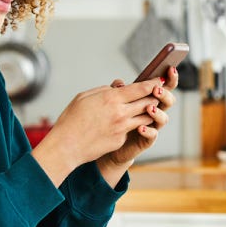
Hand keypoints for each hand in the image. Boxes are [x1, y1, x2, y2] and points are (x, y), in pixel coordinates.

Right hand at [31, 78, 162, 185]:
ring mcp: (122, 128)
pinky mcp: (121, 140)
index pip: (141, 88)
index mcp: (111, 98)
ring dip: (149, 112)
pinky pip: (132, 129)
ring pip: (146, 117)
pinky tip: (130, 123)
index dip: (153, 84)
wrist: (67, 145)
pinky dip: (134, 124)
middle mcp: (121, 113)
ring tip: (148, 107)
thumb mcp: (84, 97)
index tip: (159, 81)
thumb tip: (119, 87)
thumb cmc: (72, 119)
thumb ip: (105, 90)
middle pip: (148, 102)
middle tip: (157, 93)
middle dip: (154, 97)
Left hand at [100, 66, 177, 169]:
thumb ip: (119, 91)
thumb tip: (119, 83)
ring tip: (149, 108)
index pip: (164, 86)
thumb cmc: (113, 117)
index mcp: (150, 98)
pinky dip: (148, 131)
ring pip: (163, 118)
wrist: (108, 139)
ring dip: (158, 112)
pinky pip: (152, 135)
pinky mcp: (147, 139)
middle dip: (165, 94)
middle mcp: (155, 111)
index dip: (170, 78)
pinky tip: (140, 127)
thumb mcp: (115, 101)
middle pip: (168, 100)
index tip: (170, 69)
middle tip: (157, 90)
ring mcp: (152, 125)